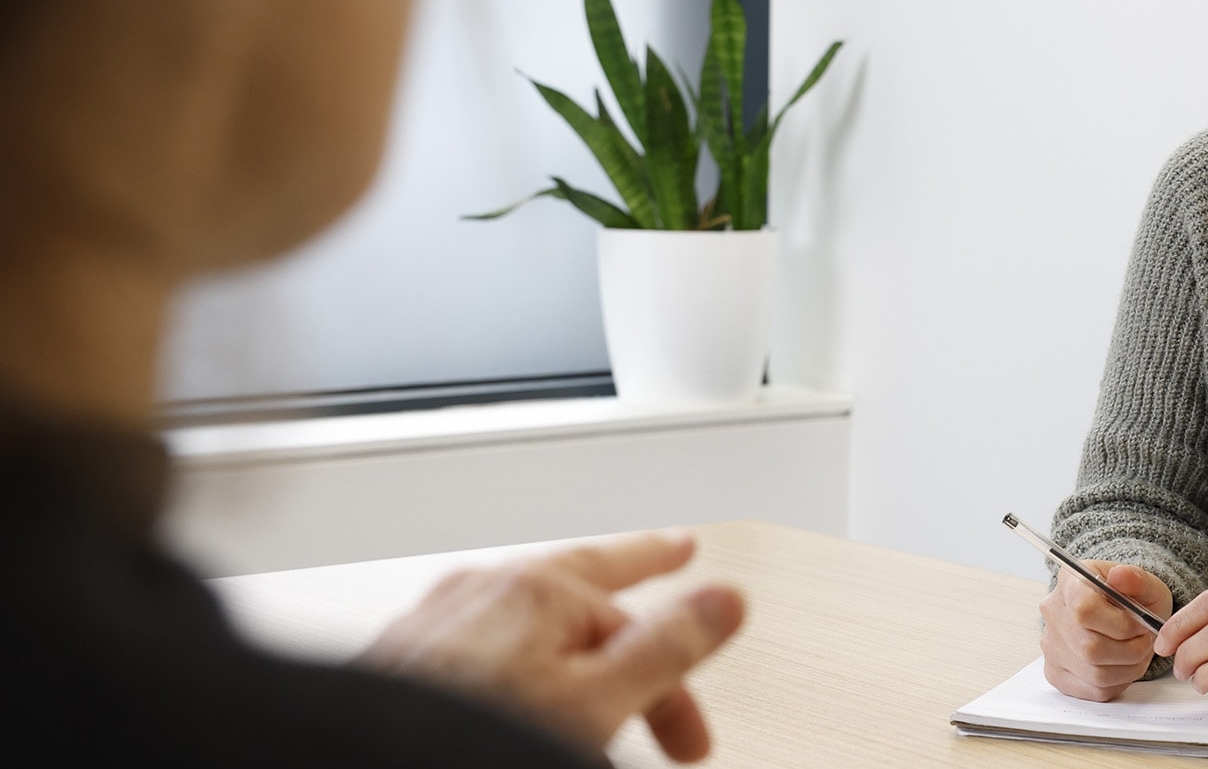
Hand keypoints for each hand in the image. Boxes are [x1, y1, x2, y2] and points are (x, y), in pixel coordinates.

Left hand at [358, 530, 745, 761]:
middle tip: (668, 588)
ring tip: (590, 680)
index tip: (707, 671)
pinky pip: (479, 646)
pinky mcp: (396, 663)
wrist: (351, 763)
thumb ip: (665, 648)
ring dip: (569, 642)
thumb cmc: (461, 744)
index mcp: (537, 589)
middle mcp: (480, 591)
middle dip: (628, 613)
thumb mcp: (594, 701)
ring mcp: (431, 623)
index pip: (637, 606)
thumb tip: (724, 599)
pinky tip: (509, 695)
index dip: (682, 664)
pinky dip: (515, 663)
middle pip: (579, 589)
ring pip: (523, 618)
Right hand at [1038, 560, 1173, 700]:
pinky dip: (1118, 681)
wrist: (1121, 613)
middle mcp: (1053, 614)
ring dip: (1128, 667)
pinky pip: (1093, 690)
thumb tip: (1120, 575)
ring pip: (1094, 673)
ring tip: (1137, 651)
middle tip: (1144, 641)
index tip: (1140, 623)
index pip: (1083, 610)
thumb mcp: (1144, 583)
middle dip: (1130, 650)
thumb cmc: (1131, 598)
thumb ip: (1137, 579)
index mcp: (1070, 583)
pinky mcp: (1057, 673)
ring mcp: (1052, 647)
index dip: (1120, 624)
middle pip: (1089, 648)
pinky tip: (1124, 664)